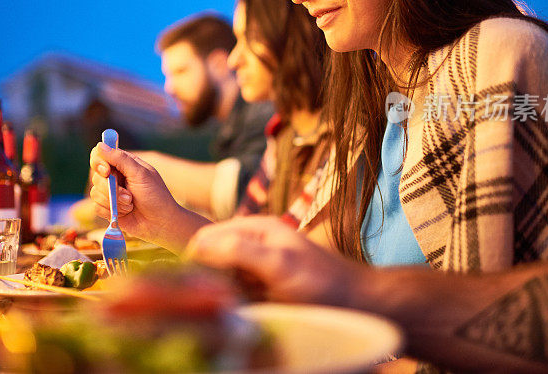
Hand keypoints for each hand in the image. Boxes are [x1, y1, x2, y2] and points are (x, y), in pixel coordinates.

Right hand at [89, 143, 182, 241]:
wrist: (161, 223)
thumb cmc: (156, 196)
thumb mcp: (140, 174)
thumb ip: (120, 159)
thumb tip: (100, 145)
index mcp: (123, 164)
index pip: (99, 155)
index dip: (98, 162)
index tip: (107, 171)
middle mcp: (115, 177)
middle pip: (96, 176)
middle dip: (111, 189)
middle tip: (129, 196)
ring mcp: (111, 193)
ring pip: (95, 193)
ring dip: (114, 202)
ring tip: (131, 205)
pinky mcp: (108, 208)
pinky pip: (96, 207)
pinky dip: (110, 211)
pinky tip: (125, 213)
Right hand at [185, 216, 363, 305]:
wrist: (358, 306)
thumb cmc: (322, 282)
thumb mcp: (279, 263)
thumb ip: (240, 250)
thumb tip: (199, 247)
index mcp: (254, 229)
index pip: (206, 237)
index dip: (193, 258)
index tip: (190, 285)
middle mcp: (253, 246)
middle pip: (210, 260)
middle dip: (205, 280)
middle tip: (210, 304)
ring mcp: (257, 270)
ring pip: (221, 282)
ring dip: (218, 297)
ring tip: (227, 312)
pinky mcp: (262, 292)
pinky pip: (236, 299)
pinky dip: (232, 308)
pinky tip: (239, 318)